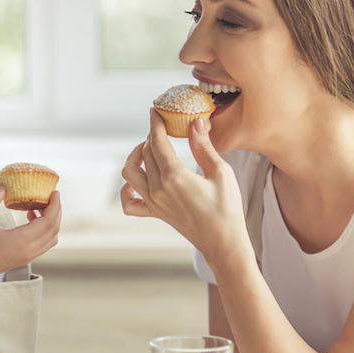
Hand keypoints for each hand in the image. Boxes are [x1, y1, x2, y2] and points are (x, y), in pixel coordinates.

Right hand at [0, 185, 60, 285]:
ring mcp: (29, 256)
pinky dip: (45, 230)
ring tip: (39, 206)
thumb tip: (2, 187)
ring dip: (51, 221)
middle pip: (54, 228)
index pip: (48, 221)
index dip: (55, 205)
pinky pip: (44, 243)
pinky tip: (30, 219)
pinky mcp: (26, 258)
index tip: (55, 192)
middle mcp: (30, 250)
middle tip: (50, 196)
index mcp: (22, 240)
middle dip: (56, 210)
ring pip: (51, 237)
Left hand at [120, 110, 251, 266]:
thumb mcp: (221, 172)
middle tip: (163, 129)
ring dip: (135, 157)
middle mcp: (158, 189)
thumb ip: (203, 147)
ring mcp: (153, 202)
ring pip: (129, 173)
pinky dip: (126, 190)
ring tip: (149, 150)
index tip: (155, 111)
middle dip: (151, 136)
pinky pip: (129, 202)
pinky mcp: (155, 213)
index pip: (156, 141)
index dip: (155, 123)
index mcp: (174, 176)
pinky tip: (136, 182)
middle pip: (144, 153)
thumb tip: (194, 123)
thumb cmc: (227, 208)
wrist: (223, 241)